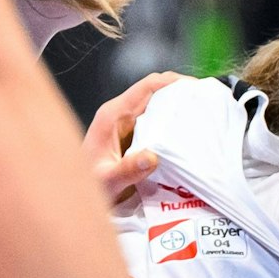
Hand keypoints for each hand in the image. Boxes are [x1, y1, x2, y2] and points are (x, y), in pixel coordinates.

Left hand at [84, 71, 190, 209]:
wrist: (72, 195)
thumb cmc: (86, 187)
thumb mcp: (108, 181)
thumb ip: (128, 170)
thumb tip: (153, 157)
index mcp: (113, 115)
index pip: (147, 86)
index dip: (173, 82)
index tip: (196, 88)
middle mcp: (119, 113)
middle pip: (155, 90)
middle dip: (181, 92)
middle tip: (206, 103)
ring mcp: (125, 123)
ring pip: (157, 104)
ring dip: (178, 106)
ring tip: (203, 115)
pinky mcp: (131, 135)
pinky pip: (155, 120)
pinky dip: (172, 121)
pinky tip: (187, 133)